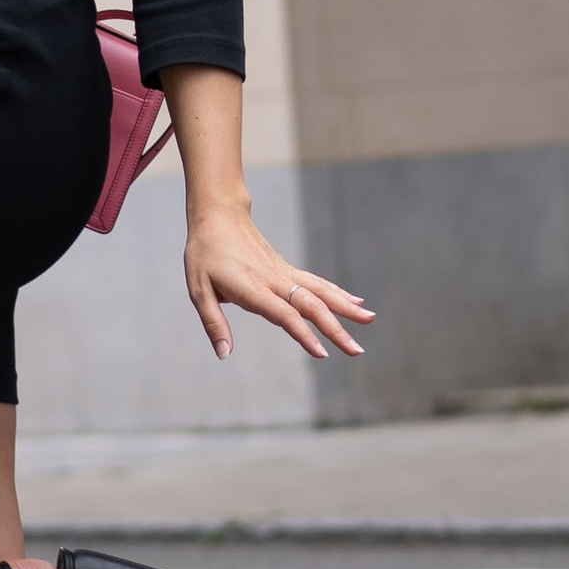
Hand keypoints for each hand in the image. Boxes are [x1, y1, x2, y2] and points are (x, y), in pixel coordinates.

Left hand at [183, 207, 372, 363]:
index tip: (323, 354)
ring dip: (346, 307)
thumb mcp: (198, 289)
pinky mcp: (286, 269)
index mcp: (253, 288)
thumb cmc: (205, 253)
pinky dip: (338, 293)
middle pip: (311, 306)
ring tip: (370, 320)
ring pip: (321, 292)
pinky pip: (317, 283)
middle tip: (357, 350)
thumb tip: (223, 354)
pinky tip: (355, 302)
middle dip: (336, 329)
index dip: (304, 334)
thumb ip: (213, 323)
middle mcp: (275, 280)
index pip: (285, 315)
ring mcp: (283, 273)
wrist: (217, 215)